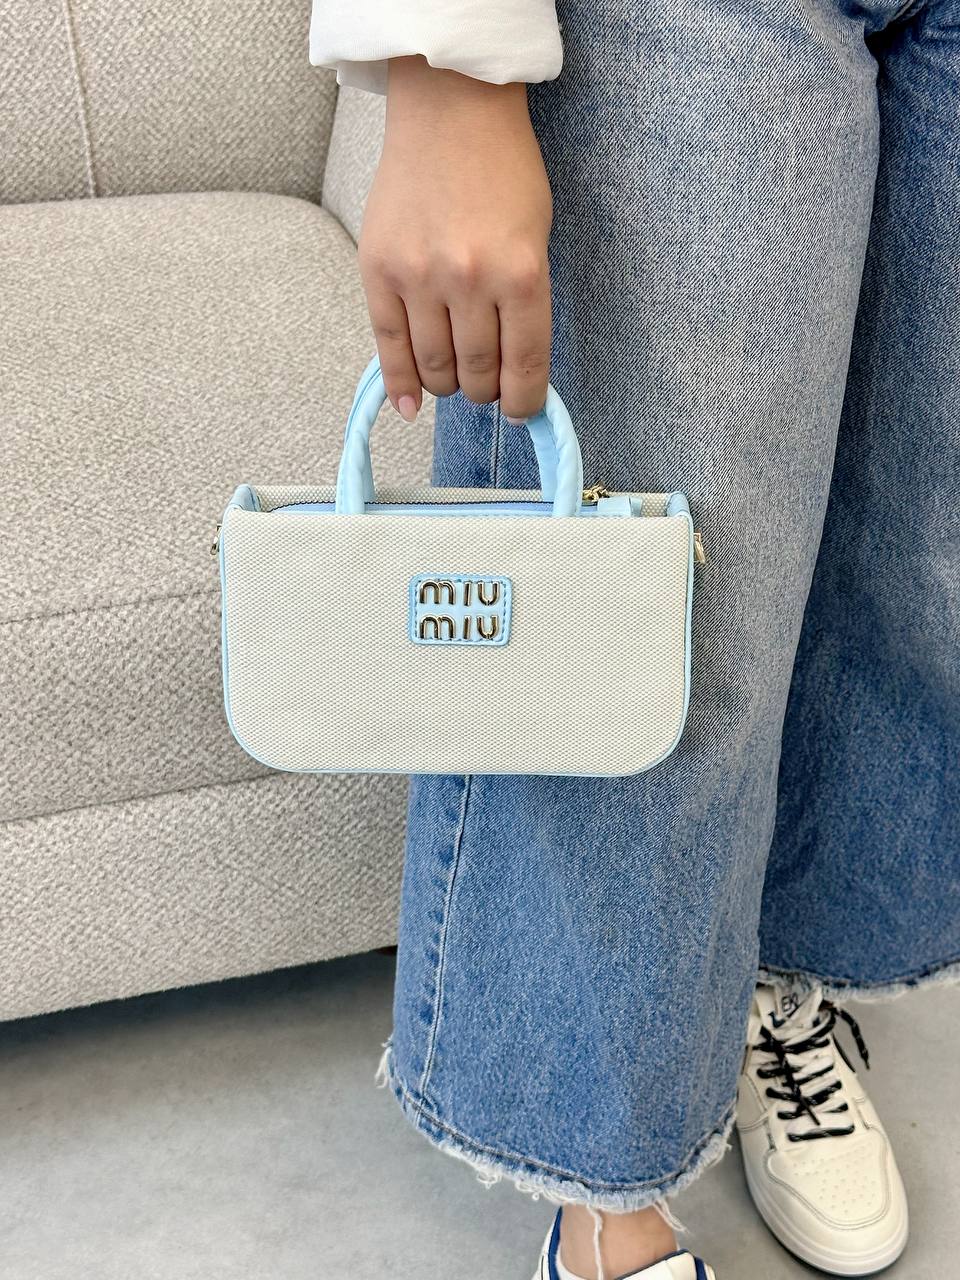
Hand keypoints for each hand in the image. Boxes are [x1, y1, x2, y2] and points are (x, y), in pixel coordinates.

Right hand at [358, 55, 552, 422]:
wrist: (450, 107)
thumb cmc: (503, 171)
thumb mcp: (536, 237)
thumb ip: (524, 304)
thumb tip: (509, 372)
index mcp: (520, 272)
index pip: (523, 366)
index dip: (524, 402)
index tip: (521, 411)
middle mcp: (468, 279)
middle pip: (476, 373)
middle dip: (485, 390)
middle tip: (486, 383)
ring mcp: (419, 276)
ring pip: (434, 368)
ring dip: (449, 385)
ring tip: (455, 378)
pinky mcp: (378, 270)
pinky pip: (389, 347)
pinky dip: (401, 385)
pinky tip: (412, 406)